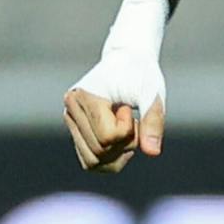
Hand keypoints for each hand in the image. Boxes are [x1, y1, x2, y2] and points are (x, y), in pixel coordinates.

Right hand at [63, 52, 165, 174]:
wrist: (128, 61)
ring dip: (119, 154)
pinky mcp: (77, 131)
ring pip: (94, 162)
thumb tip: (152, 152)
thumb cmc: (141, 73)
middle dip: (126, 143)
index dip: (129, 129)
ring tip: (127, 128)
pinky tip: (123, 140)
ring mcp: (71, 122)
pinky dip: (112, 159)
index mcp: (83, 96)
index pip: (108, 137)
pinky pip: (92, 162)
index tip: (130, 108)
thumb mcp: (151, 93)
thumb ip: (153, 121)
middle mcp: (70, 110)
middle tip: (133, 119)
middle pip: (100, 152)